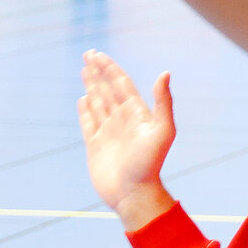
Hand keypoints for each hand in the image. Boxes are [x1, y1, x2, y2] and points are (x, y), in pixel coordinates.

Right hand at [78, 51, 176, 229]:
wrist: (135, 194)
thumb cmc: (150, 164)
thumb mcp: (162, 131)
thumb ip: (163, 102)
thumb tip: (165, 73)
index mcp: (136, 113)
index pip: (120, 84)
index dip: (109, 68)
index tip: (97, 54)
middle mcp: (122, 119)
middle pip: (107, 89)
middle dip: (98, 71)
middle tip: (88, 54)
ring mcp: (109, 132)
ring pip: (97, 103)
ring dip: (91, 86)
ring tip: (84, 70)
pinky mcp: (96, 146)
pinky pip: (89, 123)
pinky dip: (85, 110)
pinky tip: (83, 99)